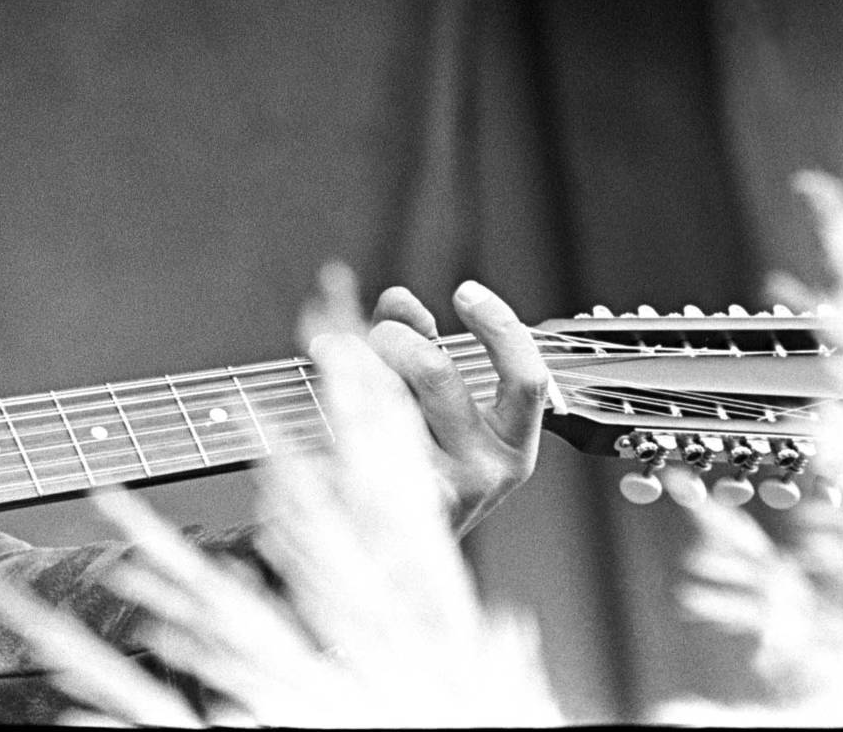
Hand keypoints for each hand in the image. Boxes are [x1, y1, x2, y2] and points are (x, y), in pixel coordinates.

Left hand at [304, 267, 550, 535]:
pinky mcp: (378, 498)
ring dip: (352, 355)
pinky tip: (316, 369)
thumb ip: (427, 343)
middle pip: (434, 370)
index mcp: (513, 447)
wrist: (400, 551)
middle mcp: (482, 471)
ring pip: (382, 391)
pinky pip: (343, 423)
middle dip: (395, 334)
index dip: (499, 325)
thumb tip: (400, 302)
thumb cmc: (426, 461)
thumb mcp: (446, 409)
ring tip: (334, 346)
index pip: (526, 378)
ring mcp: (430, 488)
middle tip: (377, 334)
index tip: (465, 292)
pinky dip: (324, 387)